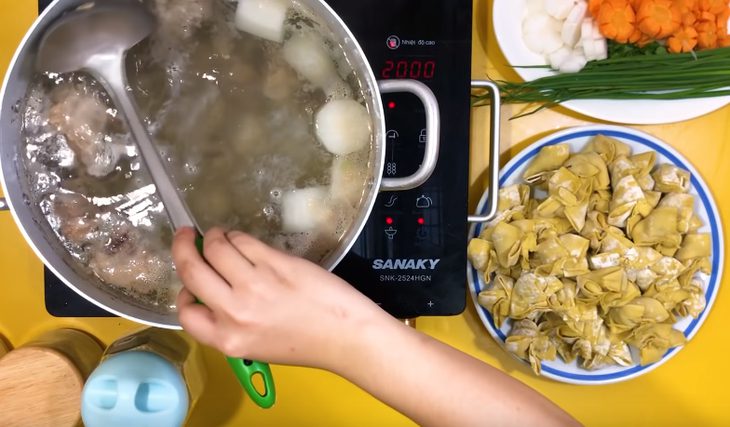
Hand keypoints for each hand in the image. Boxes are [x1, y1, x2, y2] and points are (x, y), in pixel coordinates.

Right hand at [172, 227, 384, 368]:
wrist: (344, 335)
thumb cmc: (305, 342)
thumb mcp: (255, 346)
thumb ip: (230, 322)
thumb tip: (212, 289)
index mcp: (227, 340)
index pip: (185, 312)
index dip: (184, 293)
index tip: (191, 284)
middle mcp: (235, 313)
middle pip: (191, 270)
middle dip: (182, 247)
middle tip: (185, 235)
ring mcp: (254, 285)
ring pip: (216, 247)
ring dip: (214, 236)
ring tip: (221, 236)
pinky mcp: (274, 263)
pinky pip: (243, 240)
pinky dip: (238, 235)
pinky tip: (243, 239)